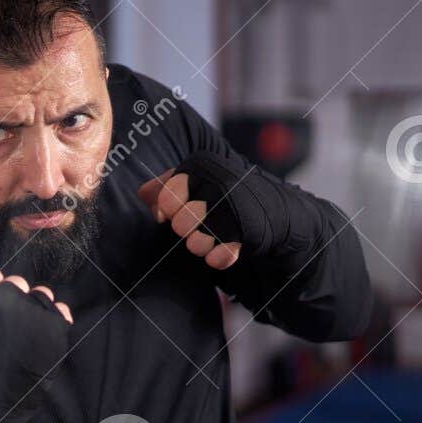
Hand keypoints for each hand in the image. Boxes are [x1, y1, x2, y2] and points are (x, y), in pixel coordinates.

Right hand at [0, 268, 72, 422]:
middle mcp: (8, 296)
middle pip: (16, 286)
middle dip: (9, 303)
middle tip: (1, 334)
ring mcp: (35, 314)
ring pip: (40, 297)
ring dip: (32, 311)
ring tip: (21, 339)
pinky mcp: (56, 332)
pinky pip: (60, 312)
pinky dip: (52, 322)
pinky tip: (38, 341)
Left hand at [138, 151, 270, 271]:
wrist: (270, 207)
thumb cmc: (217, 194)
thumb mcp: (188, 182)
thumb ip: (160, 189)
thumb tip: (151, 205)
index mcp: (200, 164)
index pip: (166, 200)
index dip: (169, 210)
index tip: (179, 206)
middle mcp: (220, 181)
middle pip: (179, 225)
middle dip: (185, 229)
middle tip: (199, 222)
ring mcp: (237, 207)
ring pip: (196, 244)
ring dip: (200, 245)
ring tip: (212, 234)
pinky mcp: (250, 231)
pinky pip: (218, 258)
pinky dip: (218, 258)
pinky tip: (224, 247)